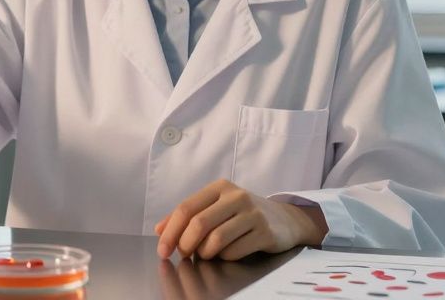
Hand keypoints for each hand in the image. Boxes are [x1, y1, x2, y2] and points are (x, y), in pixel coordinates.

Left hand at [154, 179, 327, 259]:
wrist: (285, 219)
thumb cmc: (243, 214)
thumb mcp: (216, 207)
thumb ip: (188, 216)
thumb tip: (160, 229)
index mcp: (219, 187)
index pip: (186, 208)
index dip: (170, 232)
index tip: (162, 250)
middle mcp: (236, 196)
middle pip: (199, 224)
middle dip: (185, 244)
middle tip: (184, 255)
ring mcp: (253, 214)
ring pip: (215, 240)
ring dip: (205, 253)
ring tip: (206, 254)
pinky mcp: (265, 232)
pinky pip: (234, 251)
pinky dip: (224, 257)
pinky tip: (227, 254)